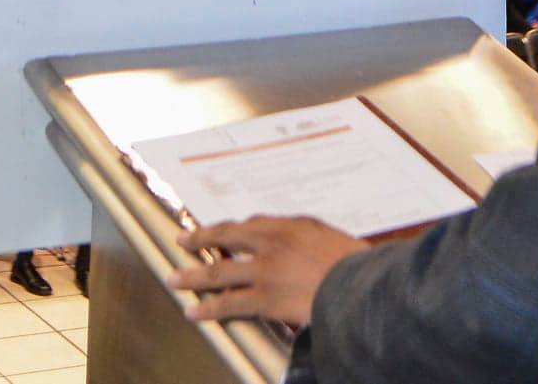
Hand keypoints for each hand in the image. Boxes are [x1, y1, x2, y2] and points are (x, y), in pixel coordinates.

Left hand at [169, 216, 369, 326]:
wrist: (362, 286)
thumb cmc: (356, 264)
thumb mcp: (332, 239)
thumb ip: (310, 240)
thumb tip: (304, 245)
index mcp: (289, 226)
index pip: (250, 224)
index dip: (230, 229)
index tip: (219, 231)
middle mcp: (270, 243)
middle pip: (225, 238)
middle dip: (200, 240)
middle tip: (183, 241)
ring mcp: (264, 271)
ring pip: (218, 272)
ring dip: (193, 277)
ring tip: (175, 279)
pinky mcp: (265, 299)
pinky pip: (229, 304)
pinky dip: (208, 309)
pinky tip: (194, 312)